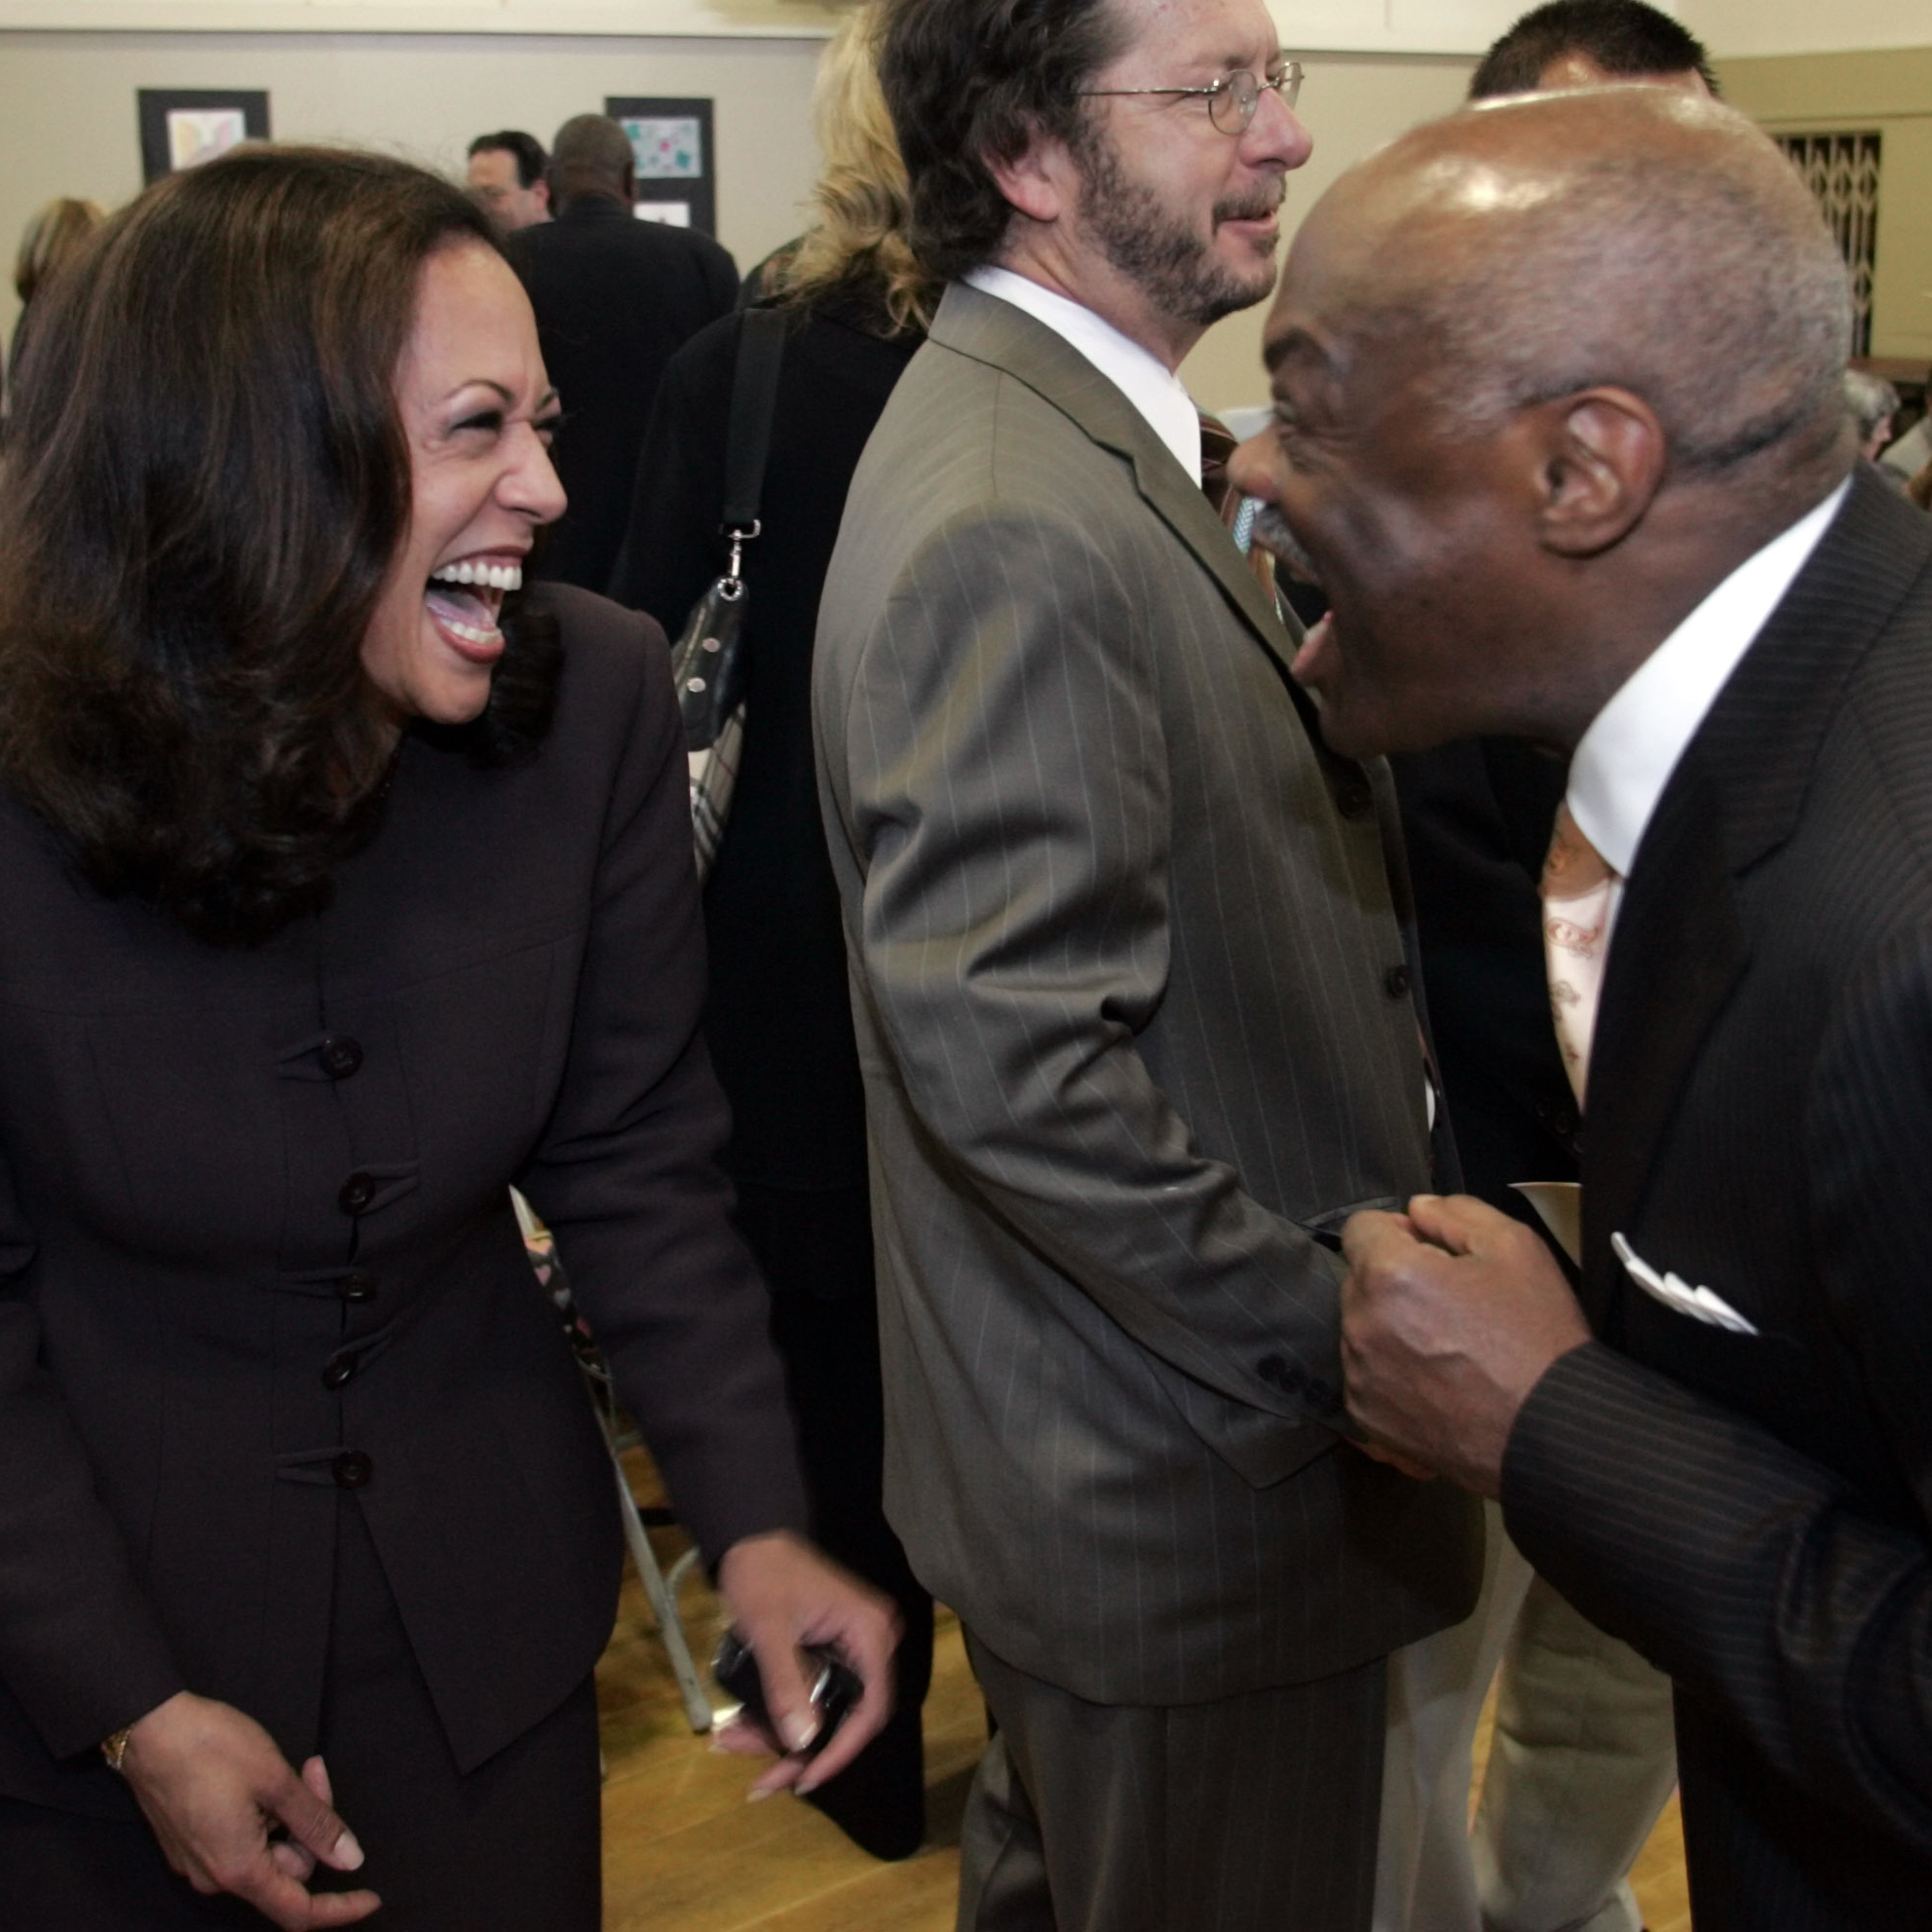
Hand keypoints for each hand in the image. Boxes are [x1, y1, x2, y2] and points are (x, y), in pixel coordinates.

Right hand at [119, 1691, 378, 1928]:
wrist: (148, 1729)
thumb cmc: (209, 1749)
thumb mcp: (276, 1781)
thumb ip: (316, 1824)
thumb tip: (349, 1860)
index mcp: (238, 1870)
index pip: (298, 1912)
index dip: (339, 1909)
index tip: (371, 1898)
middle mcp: (215, 1877)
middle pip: (287, 1869)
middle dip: (312, 1825)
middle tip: (314, 1771)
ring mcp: (199, 1862)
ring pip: (267, 1850)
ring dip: (288, 1814)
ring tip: (292, 1767)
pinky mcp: (190, 1842)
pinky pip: (242, 1841)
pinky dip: (263, 1815)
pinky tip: (261, 1779)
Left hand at [714, 1529, 897, 1797]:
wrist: (747, 1536)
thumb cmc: (763, 1573)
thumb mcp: (770, 1631)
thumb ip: (786, 1686)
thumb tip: (802, 1743)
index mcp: (868, 1633)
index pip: (871, 1708)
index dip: (841, 1750)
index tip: (805, 1778)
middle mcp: (866, 1644)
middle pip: (843, 1717)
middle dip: (796, 1749)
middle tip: (758, 1781)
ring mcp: (845, 1649)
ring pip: (820, 1711)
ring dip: (777, 1734)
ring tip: (729, 1743)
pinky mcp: (824, 1652)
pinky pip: (808, 1694)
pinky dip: (776, 1712)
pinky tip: (739, 1726)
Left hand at [1340, 1194, 1590, 1496]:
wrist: (1552, 1432)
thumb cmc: (1536, 1337)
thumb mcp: (1515, 1248)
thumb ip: (1456, 1212)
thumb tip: (1416, 1209)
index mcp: (1388, 1275)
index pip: (1360, 1228)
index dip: (1398, 1232)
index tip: (1431, 1252)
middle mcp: (1360, 1324)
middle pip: (1360, 1279)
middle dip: (1394, 1281)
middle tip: (1450, 1304)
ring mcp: (1359, 1375)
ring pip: (1361, 1328)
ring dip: (1390, 1327)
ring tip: (1448, 1349)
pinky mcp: (1367, 1416)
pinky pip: (1366, 1376)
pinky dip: (1392, 1373)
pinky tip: (1438, 1382)